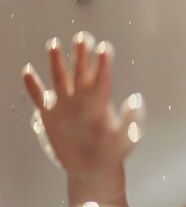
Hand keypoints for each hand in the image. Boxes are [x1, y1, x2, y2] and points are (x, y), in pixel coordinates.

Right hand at [22, 32, 143, 176]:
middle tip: (82, 37)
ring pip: (60, 78)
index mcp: (101, 102)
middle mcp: (83, 98)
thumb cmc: (112, 152)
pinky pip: (39, 97)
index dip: (103, 63)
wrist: (93, 168)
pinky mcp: (49, 115)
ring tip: (54, 44)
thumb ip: (132, 119)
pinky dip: (33, 86)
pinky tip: (28, 72)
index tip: (104, 48)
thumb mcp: (127, 137)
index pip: (102, 78)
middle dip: (81, 54)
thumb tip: (137, 99)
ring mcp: (65, 105)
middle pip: (81, 71)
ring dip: (56, 62)